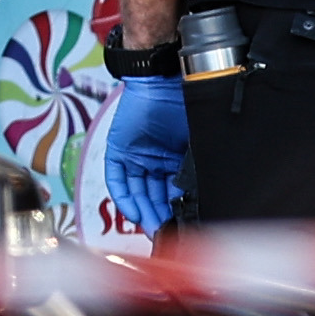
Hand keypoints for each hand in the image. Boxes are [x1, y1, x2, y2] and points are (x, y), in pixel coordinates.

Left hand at [103, 75, 193, 233]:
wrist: (163, 81)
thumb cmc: (183, 104)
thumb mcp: (193, 144)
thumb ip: (191, 171)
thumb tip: (197, 199)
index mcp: (172, 160)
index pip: (171, 193)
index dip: (174, 211)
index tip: (180, 227)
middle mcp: (152, 161)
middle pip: (152, 197)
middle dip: (158, 217)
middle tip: (164, 234)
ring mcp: (134, 157)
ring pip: (136, 192)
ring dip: (142, 212)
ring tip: (151, 228)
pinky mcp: (117, 151)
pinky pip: (117, 181)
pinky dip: (124, 198)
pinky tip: (134, 212)